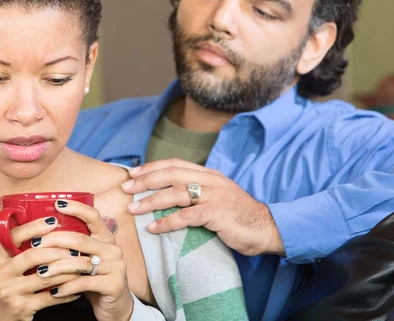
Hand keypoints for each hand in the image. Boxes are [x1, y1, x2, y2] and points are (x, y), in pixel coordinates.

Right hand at [0, 217, 82, 320]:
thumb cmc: (6, 287)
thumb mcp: (5, 267)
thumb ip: (19, 250)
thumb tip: (46, 226)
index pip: (15, 236)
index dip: (35, 226)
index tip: (53, 220)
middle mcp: (1, 274)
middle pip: (34, 255)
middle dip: (58, 250)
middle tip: (76, 248)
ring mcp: (11, 291)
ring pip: (46, 276)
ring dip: (67, 271)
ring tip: (81, 265)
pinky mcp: (22, 307)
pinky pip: (51, 297)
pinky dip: (67, 292)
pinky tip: (77, 288)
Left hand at [35, 200, 133, 320]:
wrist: (115, 307)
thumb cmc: (94, 280)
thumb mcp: (86, 260)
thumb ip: (73, 247)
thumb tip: (42, 234)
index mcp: (106, 238)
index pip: (93, 216)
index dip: (76, 208)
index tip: (57, 204)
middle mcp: (113, 248)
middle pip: (80, 239)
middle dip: (54, 241)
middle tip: (35, 245)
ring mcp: (116, 266)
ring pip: (80, 263)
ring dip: (56, 267)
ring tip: (40, 272)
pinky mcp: (114, 284)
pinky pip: (84, 283)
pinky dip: (66, 287)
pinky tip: (54, 291)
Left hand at [121, 159, 284, 256]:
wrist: (267, 228)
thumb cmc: (239, 216)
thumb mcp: (218, 196)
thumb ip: (198, 192)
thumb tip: (169, 195)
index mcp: (209, 174)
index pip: (175, 164)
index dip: (152, 167)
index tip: (133, 174)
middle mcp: (210, 180)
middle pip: (171, 175)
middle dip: (145, 180)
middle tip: (126, 188)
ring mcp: (214, 196)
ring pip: (175, 193)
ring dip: (151, 201)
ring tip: (133, 209)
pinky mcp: (216, 213)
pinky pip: (186, 216)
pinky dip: (167, 222)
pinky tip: (153, 228)